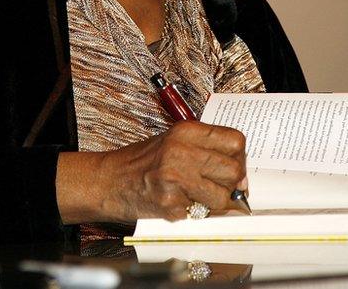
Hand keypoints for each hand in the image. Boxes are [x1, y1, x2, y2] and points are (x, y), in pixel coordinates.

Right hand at [97, 121, 246, 222]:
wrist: (107, 181)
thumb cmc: (140, 162)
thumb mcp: (173, 142)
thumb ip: (204, 151)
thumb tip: (240, 175)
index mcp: (185, 132)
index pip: (235, 141)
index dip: (240, 159)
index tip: (234, 169)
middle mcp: (181, 151)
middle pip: (233, 171)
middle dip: (232, 185)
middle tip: (220, 189)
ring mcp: (176, 179)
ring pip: (222, 198)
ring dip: (215, 204)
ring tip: (197, 198)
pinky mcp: (170, 204)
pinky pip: (201, 215)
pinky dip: (196, 215)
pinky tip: (180, 205)